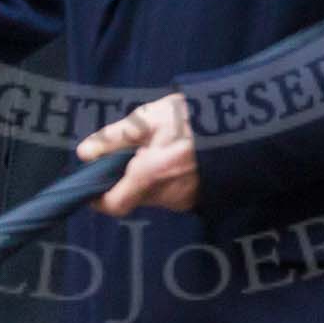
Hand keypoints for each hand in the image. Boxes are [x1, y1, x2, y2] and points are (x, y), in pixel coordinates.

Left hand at [77, 93, 199, 214]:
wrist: (239, 122)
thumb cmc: (189, 117)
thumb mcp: (147, 119)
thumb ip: (114, 137)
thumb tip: (84, 154)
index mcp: (149, 176)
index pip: (114, 205)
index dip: (99, 199)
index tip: (94, 185)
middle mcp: (166, 196)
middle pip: (134, 198)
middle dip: (128, 179)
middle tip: (135, 152)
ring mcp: (186, 200)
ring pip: (154, 195)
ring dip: (150, 179)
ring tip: (161, 150)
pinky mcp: (200, 198)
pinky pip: (173, 194)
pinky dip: (168, 181)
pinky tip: (178, 159)